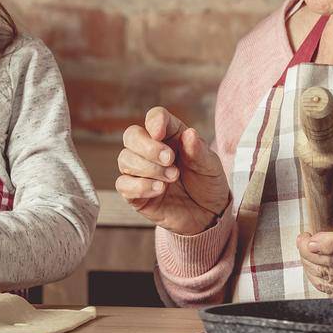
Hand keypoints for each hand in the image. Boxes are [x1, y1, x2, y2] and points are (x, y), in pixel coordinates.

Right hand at [115, 106, 230, 235]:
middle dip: (148, 147)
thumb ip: (199, 151)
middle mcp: (150, 150)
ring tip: (172, 177)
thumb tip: (190, 134)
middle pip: (131, 135)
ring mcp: (140, 172)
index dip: (154, 121)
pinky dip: (139, 186)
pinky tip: (159, 189)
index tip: (160, 133)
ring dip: (148, 168)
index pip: (154, 117)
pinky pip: (123, 185)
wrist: (208, 215)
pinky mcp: (135, 194)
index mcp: (170, 135)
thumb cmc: (207, 183)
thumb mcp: (210, 166)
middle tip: (170, 159)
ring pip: (124, 159)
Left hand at [297, 204, 332, 297]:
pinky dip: (318, 278)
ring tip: (306, 251)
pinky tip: (315, 267)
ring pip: (329, 277)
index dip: (326, 242)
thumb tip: (329, 188)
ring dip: (310, 264)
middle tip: (303, 240)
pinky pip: (332, 290)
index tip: (309, 237)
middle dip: (308, 251)